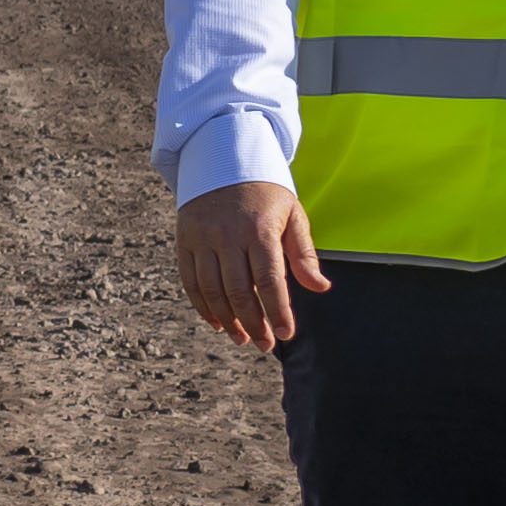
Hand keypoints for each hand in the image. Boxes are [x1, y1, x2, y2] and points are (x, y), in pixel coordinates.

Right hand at [173, 180, 329, 347]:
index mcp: (259, 229)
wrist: (223, 161)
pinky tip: (218, 322)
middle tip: (265, 345)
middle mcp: (228, 235)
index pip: (269, 280)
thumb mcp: (292, 215)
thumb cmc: (266, 194)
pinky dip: (203, 306)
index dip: (277, 311)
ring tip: (242, 338)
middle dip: (254, 323)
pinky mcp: (185, 241)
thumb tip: (320, 288)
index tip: (286, 334)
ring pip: (212, 291)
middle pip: (239, 291)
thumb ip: (304, 254)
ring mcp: (202, 238)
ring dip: (228, 320)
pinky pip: (191, 281)